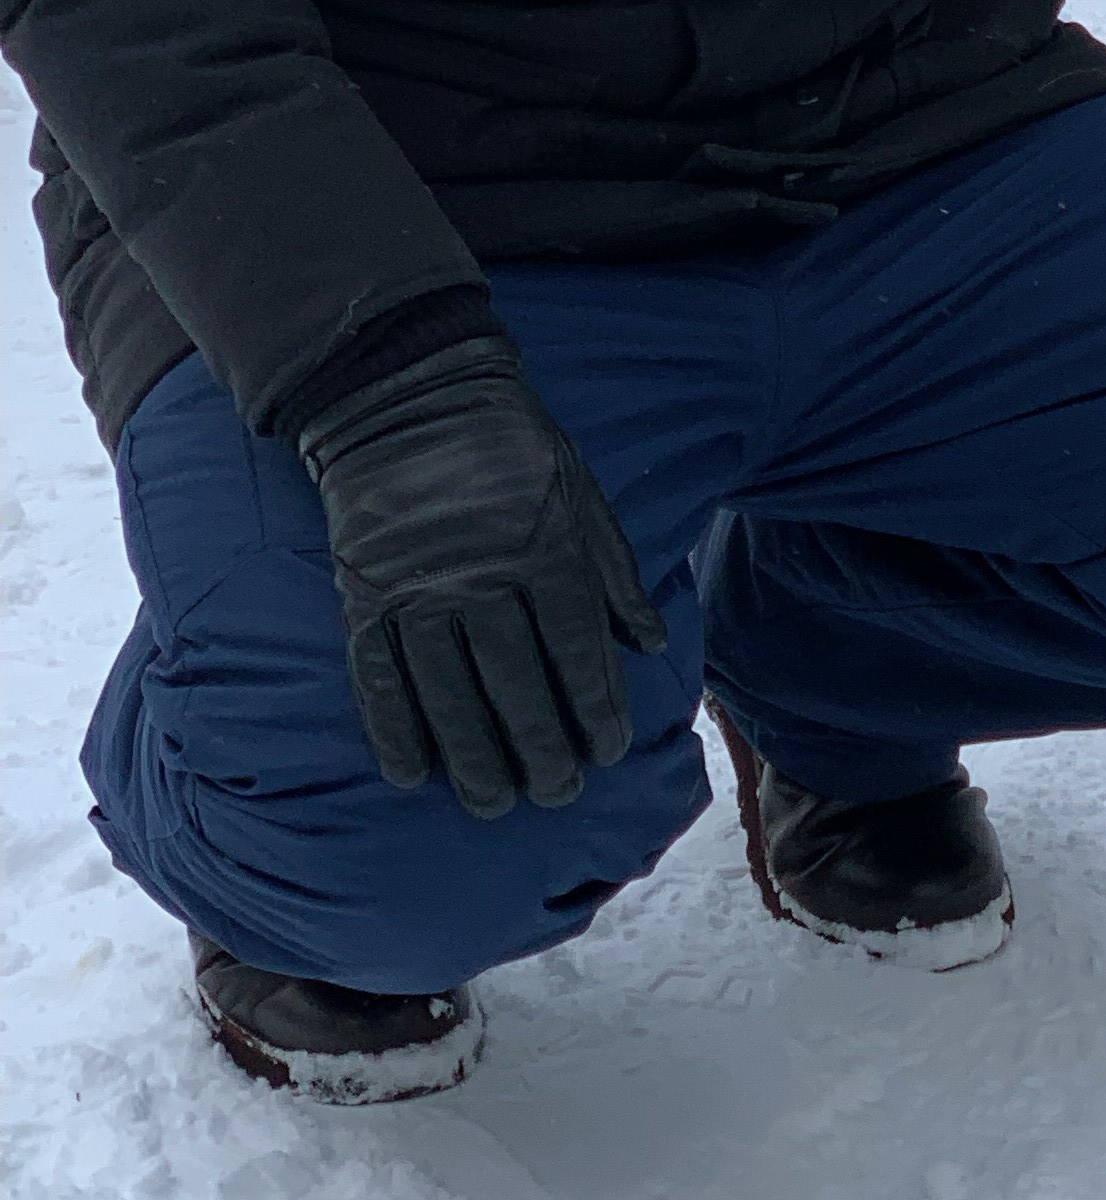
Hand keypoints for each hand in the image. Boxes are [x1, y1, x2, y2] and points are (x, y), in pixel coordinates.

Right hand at [298, 339, 663, 819]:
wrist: (405, 396)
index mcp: (544, 545)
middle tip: (557, 794)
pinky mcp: (363, 594)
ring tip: (494, 803)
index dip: (595, 705)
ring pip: (447, 693)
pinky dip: (392, 729)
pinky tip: (412, 776)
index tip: (608, 750)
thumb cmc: (510, 445)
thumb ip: (612, 571)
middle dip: (541, 748)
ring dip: (471, 758)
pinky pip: (377, 677)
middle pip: (515, 682)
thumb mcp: (580, 490)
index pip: (575, 645)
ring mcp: (416, 587)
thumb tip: (648, 644)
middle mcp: (480, 573)